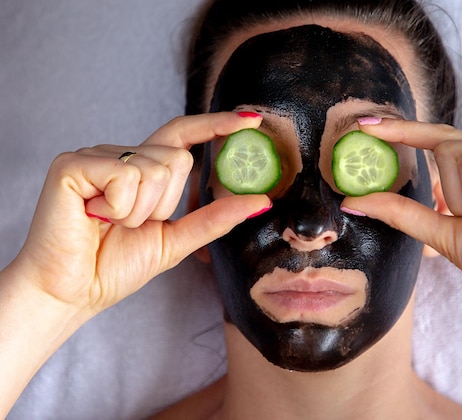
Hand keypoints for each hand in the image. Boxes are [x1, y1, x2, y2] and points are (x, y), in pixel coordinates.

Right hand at [10, 112, 269, 315]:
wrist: (73, 292)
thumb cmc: (115, 266)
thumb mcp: (176, 240)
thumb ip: (214, 218)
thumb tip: (261, 200)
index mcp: (144, 171)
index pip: (185, 136)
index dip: (216, 125)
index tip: (251, 120)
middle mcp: (122, 156)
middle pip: (177, 158)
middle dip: (164, 204)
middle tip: (132, 225)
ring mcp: (96, 156)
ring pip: (154, 168)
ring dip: (140, 211)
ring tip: (110, 224)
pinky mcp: (73, 164)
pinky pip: (124, 175)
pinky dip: (118, 207)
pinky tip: (95, 216)